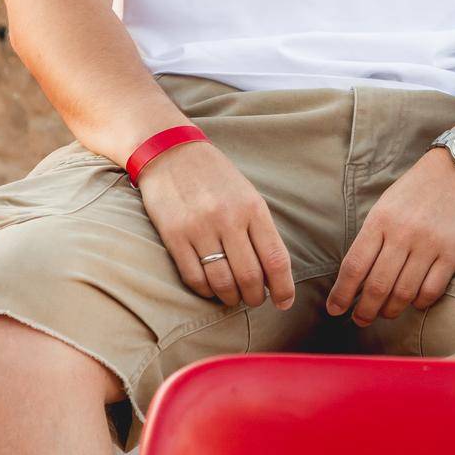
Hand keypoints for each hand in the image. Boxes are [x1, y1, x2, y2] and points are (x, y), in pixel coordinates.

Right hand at [136, 140, 296, 312]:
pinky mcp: (174, 236)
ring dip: (231, 298)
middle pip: (250, 277)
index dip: (283, 288)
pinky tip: (210, 287)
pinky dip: (206, 290)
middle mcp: (228, 218)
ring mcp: (200, 227)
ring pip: (222, 283)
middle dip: (255, 297)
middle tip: (253, 299)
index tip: (284, 302)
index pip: (275, 258)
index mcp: (252, 206)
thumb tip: (272, 273)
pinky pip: (194, 278)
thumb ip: (259, 229)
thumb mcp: (245, 194)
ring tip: (232, 296)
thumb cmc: (214, 176)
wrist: (171, 151)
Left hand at [326, 148, 454, 325]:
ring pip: (403, 293)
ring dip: (391, 310)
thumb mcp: (388, 203)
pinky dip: (420, 303)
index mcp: (380, 219)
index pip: (354, 266)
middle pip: (377, 286)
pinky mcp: (454, 251)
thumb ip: (374, 235)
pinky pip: (432, 290)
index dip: (342, 293)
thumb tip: (357, 274)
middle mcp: (402, 233)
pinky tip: (414, 302)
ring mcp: (429, 243)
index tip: (335, 309)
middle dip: (364, 310)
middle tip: (360, 320)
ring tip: (386, 313)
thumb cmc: (420, 186)